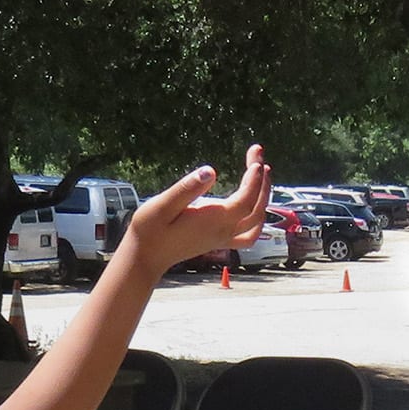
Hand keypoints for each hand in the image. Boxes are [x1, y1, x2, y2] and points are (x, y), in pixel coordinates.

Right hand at [124, 145, 269, 273]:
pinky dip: (258, 219)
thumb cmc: (150, 230)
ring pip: (256, 220)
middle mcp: (223, 231)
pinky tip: (255, 204)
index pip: (245, 200)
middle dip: (262, 180)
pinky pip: (249, 234)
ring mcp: (223, 238)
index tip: (255, 159)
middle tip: (257, 152)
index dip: (253, 180)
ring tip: (261, 172)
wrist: (146, 257)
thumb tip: (211, 171)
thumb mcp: (162, 205)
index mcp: (213, 221)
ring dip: (263, 196)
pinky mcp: (219, 241)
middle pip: (255, 208)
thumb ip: (187, 189)